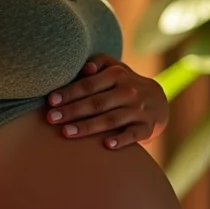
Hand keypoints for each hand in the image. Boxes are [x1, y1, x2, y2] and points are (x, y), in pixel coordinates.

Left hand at [46, 54, 168, 149]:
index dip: (69, 93)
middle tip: (51, 118)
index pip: (89, 85)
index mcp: (117, 75)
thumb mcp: (114, 67)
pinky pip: (134, 134)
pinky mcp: (147, 127)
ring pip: (111, 119)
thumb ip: (98, 63)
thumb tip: (84, 68)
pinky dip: (122, 139)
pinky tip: (107, 145)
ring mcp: (139, 110)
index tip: (51, 101)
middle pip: (97, 103)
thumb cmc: (125, 83)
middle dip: (72, 111)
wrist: (159, 101)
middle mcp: (128, 92)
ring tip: (66, 132)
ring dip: (88, 126)